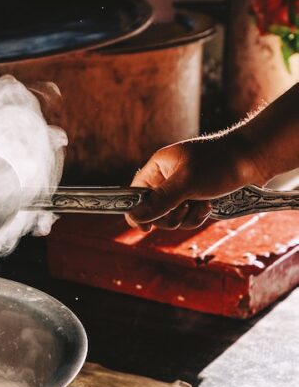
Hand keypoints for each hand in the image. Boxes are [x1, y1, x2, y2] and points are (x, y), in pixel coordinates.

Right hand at [125, 132, 262, 230]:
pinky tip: (209, 207)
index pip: (136, 193)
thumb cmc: (218, 162)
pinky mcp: (197, 200)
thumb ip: (160, 201)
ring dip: (187, 217)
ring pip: (172, 217)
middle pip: (153, 211)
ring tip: (203, 205)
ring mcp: (183, 191)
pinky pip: (188, 218)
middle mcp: (167, 179)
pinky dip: (197, 216)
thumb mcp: (187, 182)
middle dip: (169, 216)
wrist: (252, 159)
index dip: (137, 211)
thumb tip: (134, 217)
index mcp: (158, 167)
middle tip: (183, 209)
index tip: (145, 228)